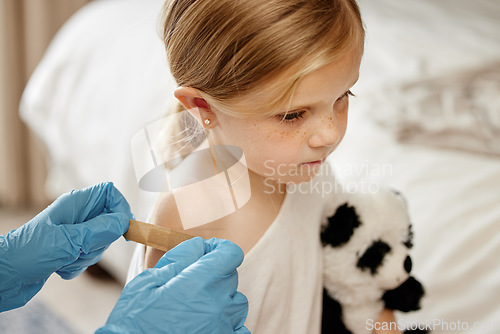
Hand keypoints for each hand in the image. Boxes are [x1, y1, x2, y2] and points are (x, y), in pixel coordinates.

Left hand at [0, 182, 132, 311]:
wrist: (3, 276)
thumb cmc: (28, 253)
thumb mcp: (68, 241)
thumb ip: (98, 230)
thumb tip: (123, 221)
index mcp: (75, 204)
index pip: (109, 193)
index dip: (120, 208)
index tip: (123, 228)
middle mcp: (76, 216)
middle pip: (109, 221)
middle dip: (102, 240)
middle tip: (83, 248)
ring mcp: (73, 233)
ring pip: (100, 242)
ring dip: (88, 256)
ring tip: (66, 259)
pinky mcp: (69, 250)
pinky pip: (89, 257)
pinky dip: (78, 266)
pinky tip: (60, 267)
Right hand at [97, 237, 248, 333]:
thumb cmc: (134, 323)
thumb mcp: (146, 283)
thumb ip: (178, 259)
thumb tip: (198, 246)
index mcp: (199, 282)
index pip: (230, 253)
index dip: (219, 248)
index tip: (207, 252)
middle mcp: (218, 304)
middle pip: (230, 276)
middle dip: (214, 273)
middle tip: (190, 283)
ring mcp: (224, 326)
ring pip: (236, 302)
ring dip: (222, 299)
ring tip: (197, 307)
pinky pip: (239, 328)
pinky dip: (228, 323)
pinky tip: (208, 324)